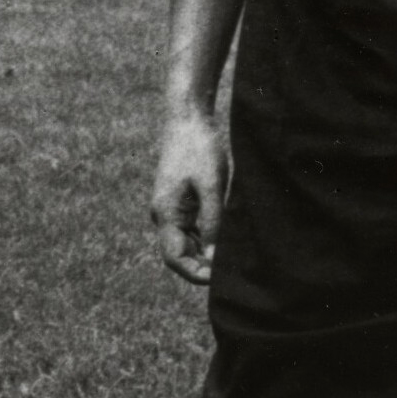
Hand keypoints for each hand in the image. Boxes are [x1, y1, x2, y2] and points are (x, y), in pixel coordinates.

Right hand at [152, 106, 228, 284]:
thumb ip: (213, 222)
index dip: (195, 274)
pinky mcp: (179, 200)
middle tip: (232, 270)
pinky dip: (206, 237)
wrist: (188, 118)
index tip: (220, 279)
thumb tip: (212, 257)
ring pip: (186, 242)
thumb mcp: (212, 186)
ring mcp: (170, 208)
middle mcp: (163, 215)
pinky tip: (225, 235)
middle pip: (179, 254)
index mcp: (166, 214)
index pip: (175, 259)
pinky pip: (190, 228)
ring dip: (205, 252)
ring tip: (232, 255)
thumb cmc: (199, 149)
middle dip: (202, 266)